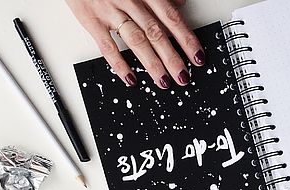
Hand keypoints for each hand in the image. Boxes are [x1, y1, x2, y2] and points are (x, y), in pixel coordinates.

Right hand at [67, 0, 204, 88]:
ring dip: (152, 64)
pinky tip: (131, 78)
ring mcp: (111, 11)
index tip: (197, 57)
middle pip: (156, 33)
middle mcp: (131, 0)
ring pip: (137, 41)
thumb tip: (179, 3)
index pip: (172, 18)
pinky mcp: (92, 21)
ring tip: (164, 81)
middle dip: (172, 58)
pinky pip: (108, 46)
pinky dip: (120, 64)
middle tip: (183, 76)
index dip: (186, 39)